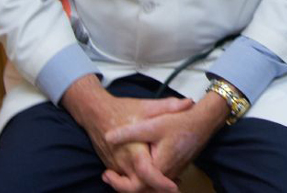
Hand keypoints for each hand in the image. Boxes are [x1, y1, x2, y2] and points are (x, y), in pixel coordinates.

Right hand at [61, 75, 193, 191]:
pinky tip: (152, 179)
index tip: (175, 186)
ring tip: (167, 185)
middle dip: (155, 190)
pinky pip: (125, 181)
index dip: (161, 183)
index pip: (147, 174)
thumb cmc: (122, 110)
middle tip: (173, 188)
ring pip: (131, 186)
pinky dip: (138, 183)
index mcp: (134, 150)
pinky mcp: (112, 167)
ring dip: (148, 188)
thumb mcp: (147, 106)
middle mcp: (124, 162)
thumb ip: (168, 106)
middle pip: (138, 187)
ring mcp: (116, 167)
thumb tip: (190, 103)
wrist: (96, 112)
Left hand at [102, 90, 230, 189]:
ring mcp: (173, 173)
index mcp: (160, 167)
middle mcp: (167, 174)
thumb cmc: (180, 122)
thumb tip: (108, 137)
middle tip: (107, 175)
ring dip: (134, 183)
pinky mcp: (176, 168)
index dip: (119, 184)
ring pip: (150, 187)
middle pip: (142, 191)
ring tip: (117, 174)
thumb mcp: (153, 123)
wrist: (204, 120)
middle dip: (123, 186)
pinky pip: (157, 182)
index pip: (136, 187)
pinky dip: (145, 180)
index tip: (106, 174)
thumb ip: (130, 132)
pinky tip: (136, 170)